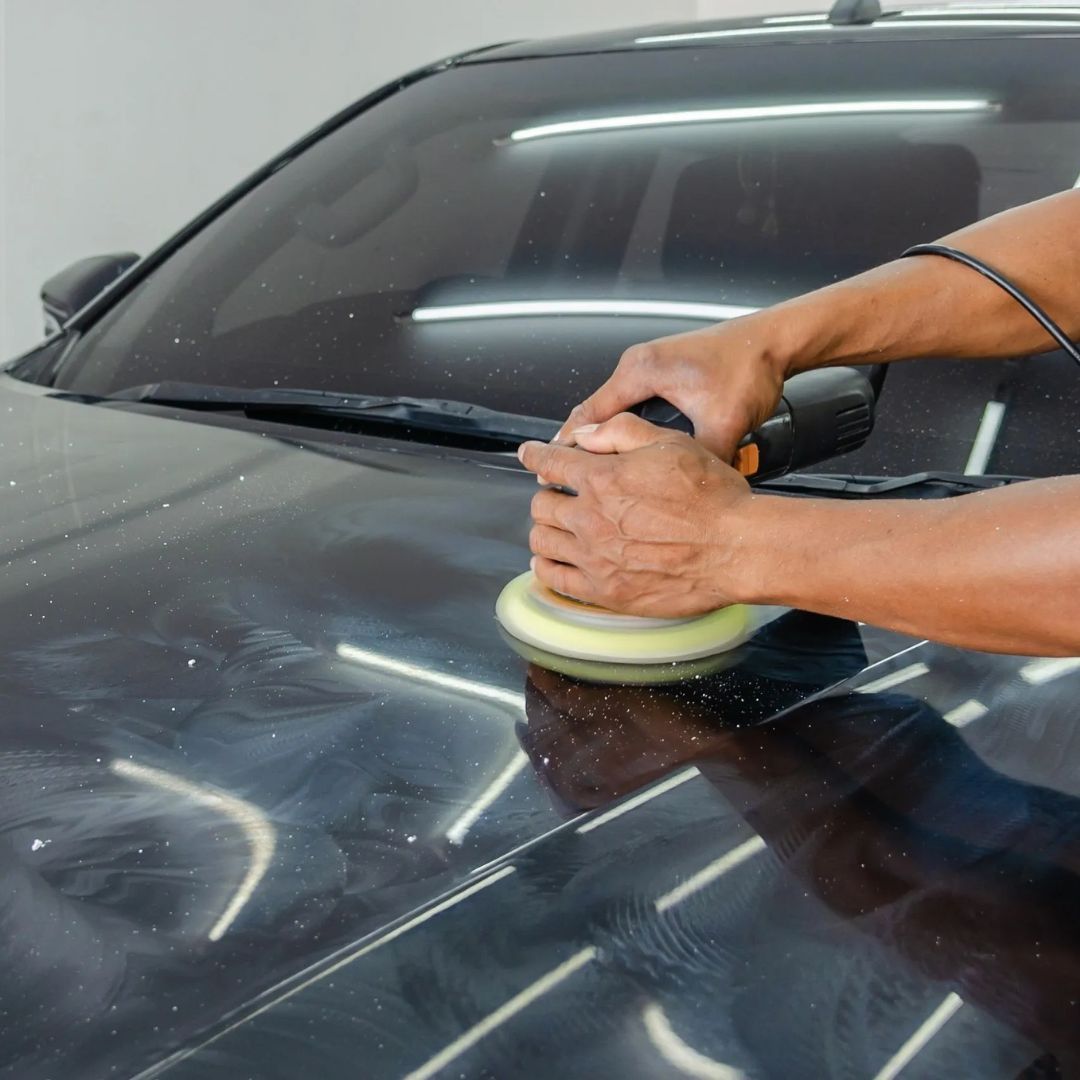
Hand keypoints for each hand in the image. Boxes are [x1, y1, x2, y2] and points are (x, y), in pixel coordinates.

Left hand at [518, 413, 752, 616]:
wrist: (736, 549)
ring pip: (542, 541)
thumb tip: (583, 435)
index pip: (549, 463)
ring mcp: (595, 558)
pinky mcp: (606, 591)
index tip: (529, 455)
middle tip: (558, 495)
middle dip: (547, 494)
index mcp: (603, 479)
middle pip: (541, 505)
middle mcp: (591, 519)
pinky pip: (556, 580)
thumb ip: (620, 432)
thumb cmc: (712, 497)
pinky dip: (546, 567)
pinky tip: (550, 561)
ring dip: (544, 529)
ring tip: (555, 527)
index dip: (535, 455)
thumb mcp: (671, 444)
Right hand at [556, 314, 789, 461]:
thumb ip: (701, 459)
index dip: (568, 446)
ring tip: (593, 469)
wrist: (777, 340)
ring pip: (614, 410)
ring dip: (602, 437)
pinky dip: (624, 428)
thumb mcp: (725, 421)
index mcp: (641, 370)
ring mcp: (652, 366)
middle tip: (568, 478)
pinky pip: (632, 405)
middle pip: (595, 412)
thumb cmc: (751, 364)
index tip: (550, 470)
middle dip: (581, 446)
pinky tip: (630, 451)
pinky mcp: (666, 372)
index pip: (588, 414)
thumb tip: (689, 494)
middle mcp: (640, 364)